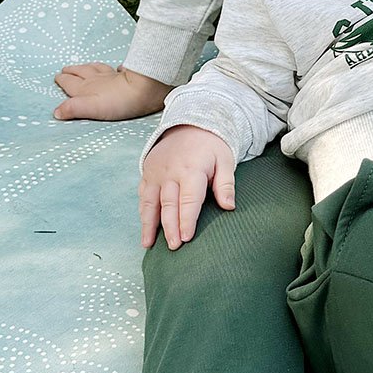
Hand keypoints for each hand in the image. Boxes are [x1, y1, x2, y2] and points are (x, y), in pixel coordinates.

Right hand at [53, 63, 170, 120]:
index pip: (71, 82)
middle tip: (66, 69)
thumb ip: (73, 109)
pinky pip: (119, 70)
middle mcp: (99, 79)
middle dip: (73, 71)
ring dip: (89, 67)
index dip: (63, 80)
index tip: (57, 76)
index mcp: (87, 87)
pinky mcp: (130, 76)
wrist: (146, 88)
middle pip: (82, 72)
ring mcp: (114, 76)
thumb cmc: (119, 101)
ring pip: (98, 68)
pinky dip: (115, 69)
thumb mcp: (91, 108)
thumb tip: (57, 112)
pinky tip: (117, 68)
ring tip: (86, 66)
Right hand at [138, 124, 235, 249]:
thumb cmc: (211, 147)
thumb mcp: (225, 160)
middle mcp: (171, 172)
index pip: (189, 199)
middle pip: (169, 204)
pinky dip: (143, 213)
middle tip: (174, 247)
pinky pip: (143, 196)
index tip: (187, 238)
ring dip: (149, 225)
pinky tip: (144, 230)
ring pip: (150, 202)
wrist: (190, 125)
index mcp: (192, 169)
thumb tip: (229, 207)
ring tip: (148, 245)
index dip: (187, 220)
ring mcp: (156, 172)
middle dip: (170, 227)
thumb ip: (226, 184)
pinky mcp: (148, 173)